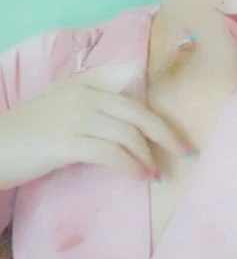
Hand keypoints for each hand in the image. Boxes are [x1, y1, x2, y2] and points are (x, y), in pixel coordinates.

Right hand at [0, 63, 190, 188]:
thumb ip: (95, 101)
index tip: (176, 122)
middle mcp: (85, 94)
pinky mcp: (68, 143)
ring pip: (128, 134)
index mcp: (86, 81)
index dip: (157, 104)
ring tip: (156, 173)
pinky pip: (111, 154)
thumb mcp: (64, 103)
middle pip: (138, 111)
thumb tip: (131, 117)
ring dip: (148, 156)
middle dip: (165, 132)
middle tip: (184, 150)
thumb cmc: (30, 128)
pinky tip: (139, 177)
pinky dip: (131, 166)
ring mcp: (77, 117)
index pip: (131, 85)